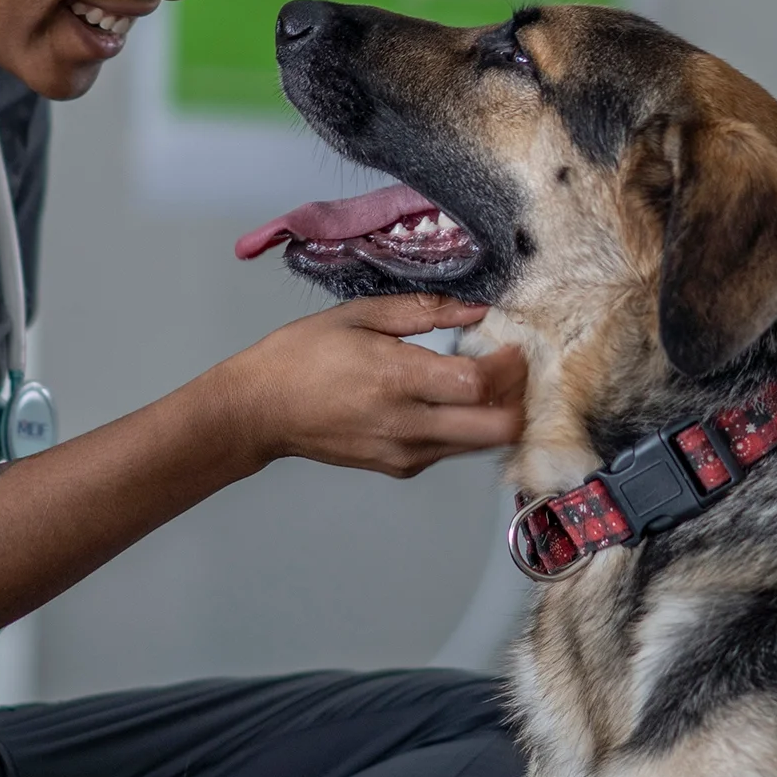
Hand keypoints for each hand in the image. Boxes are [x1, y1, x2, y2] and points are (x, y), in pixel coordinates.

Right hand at [210, 294, 527, 477]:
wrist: (260, 412)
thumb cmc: (301, 356)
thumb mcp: (358, 315)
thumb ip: (423, 311)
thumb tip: (475, 308)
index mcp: (396, 379)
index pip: (478, 384)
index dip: (508, 366)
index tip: (513, 346)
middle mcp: (407, 424)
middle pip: (496, 429)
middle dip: (517, 398)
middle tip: (512, 370)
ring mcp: (405, 453)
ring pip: (480, 444)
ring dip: (495, 413)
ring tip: (485, 380)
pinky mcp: (400, 467)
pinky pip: (452, 449)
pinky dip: (466, 426)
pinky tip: (451, 399)